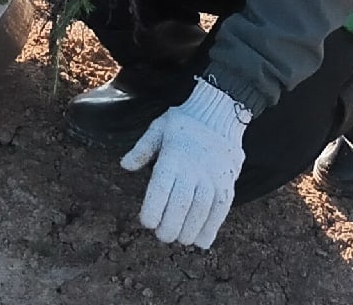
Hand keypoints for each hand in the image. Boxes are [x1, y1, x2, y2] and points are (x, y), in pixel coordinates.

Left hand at [122, 78, 250, 248]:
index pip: (161, 189)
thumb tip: (124, 165)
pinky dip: (211, 227)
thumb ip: (141, 149)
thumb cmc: (183, 122)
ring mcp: (212, 177)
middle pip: (181, 205)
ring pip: (201, 211)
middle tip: (162, 236)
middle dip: (170, 226)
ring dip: (190, 230)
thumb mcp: (158, 128)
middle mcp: (193, 169)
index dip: (153, 210)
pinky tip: (201, 241)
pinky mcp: (227, 183)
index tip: (147, 222)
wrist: (219, 112)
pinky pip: (221, 209)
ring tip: (180, 239)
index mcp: (172, 157)